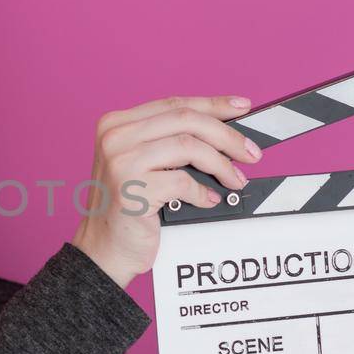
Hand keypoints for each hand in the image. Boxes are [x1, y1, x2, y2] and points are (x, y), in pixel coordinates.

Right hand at [71, 95, 261, 287]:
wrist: (102, 250)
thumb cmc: (126, 209)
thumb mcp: (143, 165)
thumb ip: (170, 144)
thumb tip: (223, 135)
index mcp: (116, 124)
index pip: (174, 104)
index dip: (213, 104)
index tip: (241, 107)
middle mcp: (115, 137)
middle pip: (185, 120)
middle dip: (226, 136)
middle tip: (250, 153)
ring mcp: (120, 162)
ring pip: (188, 147)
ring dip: (220, 165)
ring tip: (234, 180)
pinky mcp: (132, 189)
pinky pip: (183, 181)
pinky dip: (202, 192)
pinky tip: (208, 200)